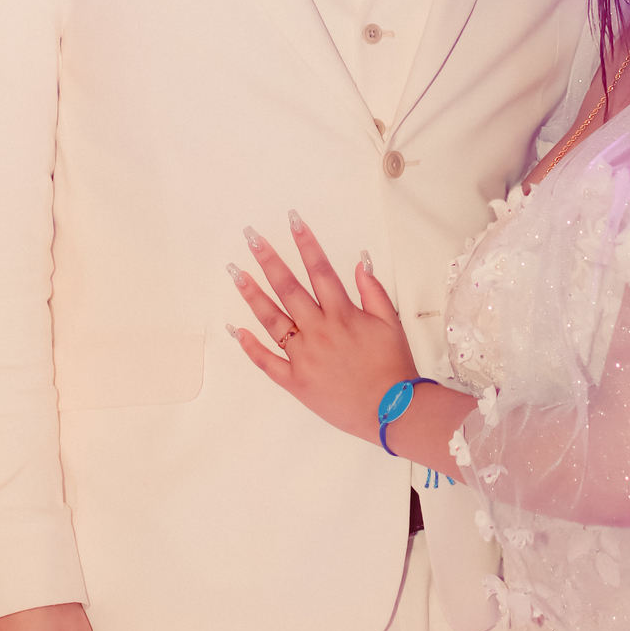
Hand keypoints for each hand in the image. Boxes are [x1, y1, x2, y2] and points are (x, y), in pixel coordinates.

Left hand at [228, 213, 416, 443]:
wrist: (392, 410)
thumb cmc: (393, 365)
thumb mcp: (390, 323)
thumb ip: (372, 291)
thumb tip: (359, 262)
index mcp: (342, 314)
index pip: (319, 270)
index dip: (306, 243)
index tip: (293, 220)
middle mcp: (318, 331)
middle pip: (288, 288)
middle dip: (269, 260)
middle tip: (251, 237)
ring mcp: (303, 357)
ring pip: (272, 320)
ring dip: (252, 294)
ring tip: (236, 272)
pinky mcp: (295, 382)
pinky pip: (267, 362)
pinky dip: (250, 346)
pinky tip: (236, 329)